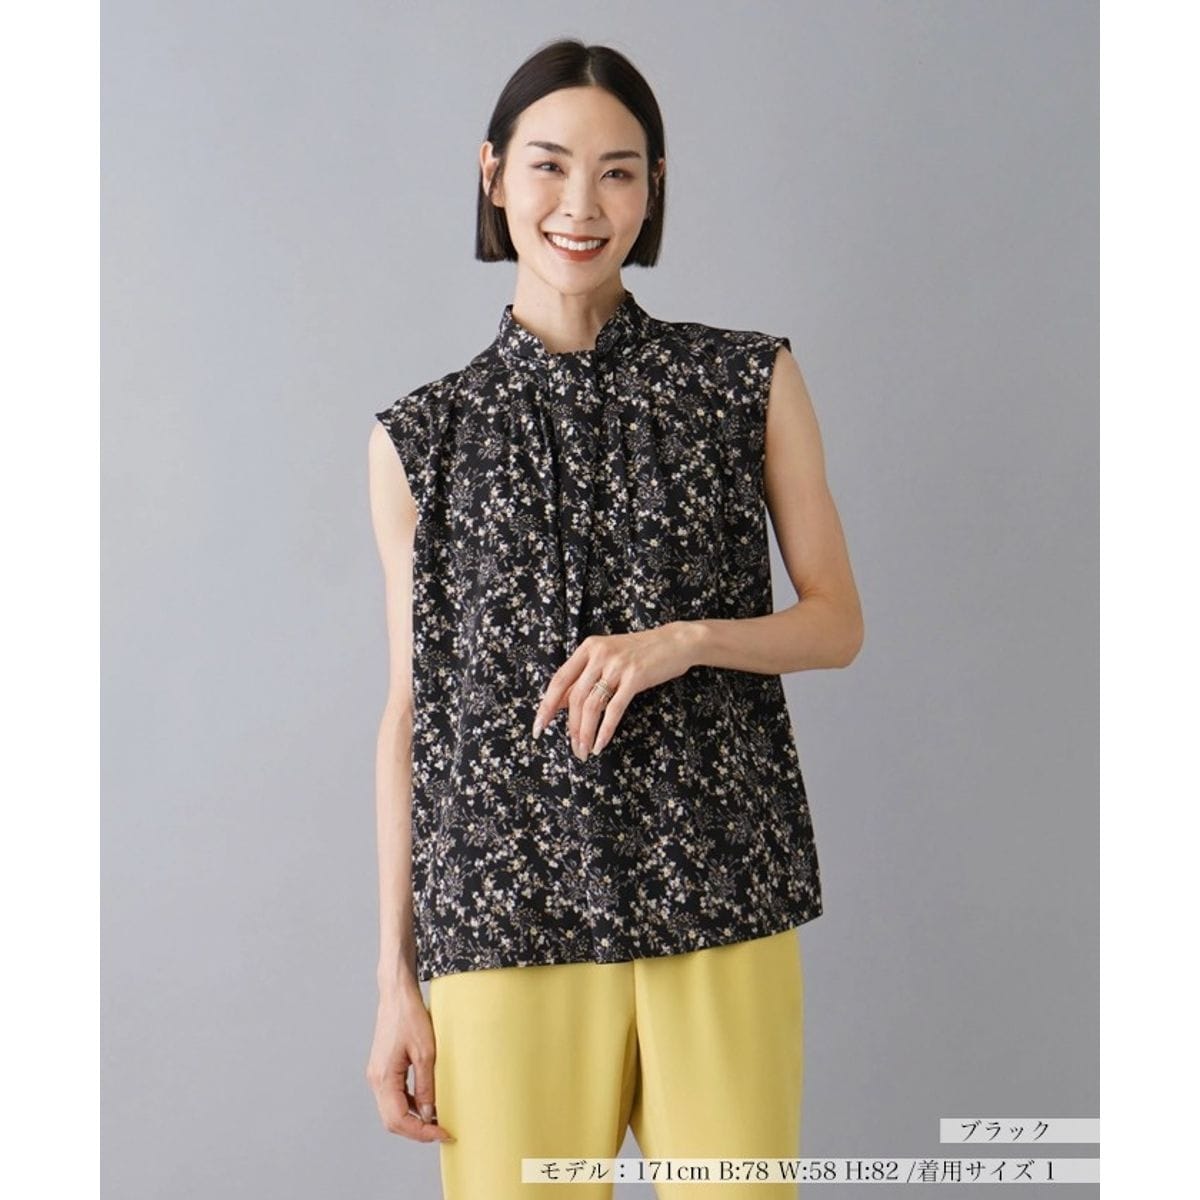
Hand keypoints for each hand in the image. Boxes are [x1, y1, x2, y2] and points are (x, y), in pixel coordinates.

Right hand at [365, 984, 454, 1143]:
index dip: (421, 1132)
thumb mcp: (426, 1053)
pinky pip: (393, 1097)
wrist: (397, 994)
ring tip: (436, 1120)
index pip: (399, 1120)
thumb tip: (429, 1114)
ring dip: (412, 1120)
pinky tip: (425, 1103)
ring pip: (392, 1111)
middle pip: (392, 1121)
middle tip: (441, 1131)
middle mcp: (376, 1080)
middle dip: (416, 1130)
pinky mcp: (382, 1069)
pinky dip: (408, 1106)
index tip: (442, 1133)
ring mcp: (377, 1075)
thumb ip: (426, 1087)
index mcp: (383, 1078)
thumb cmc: (409, 1016)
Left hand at [532, 622, 698, 759]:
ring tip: (585, 751)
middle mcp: (599, 654)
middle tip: (573, 749)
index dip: (546, 706)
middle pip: (575, 698)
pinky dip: (605, 730)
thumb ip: (584, 677)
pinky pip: (614, 709)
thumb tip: (558, 704)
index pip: (559, 680)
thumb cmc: (639, 653)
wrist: (675, 642)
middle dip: (571, 728)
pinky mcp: (635, 677)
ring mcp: (617, 665)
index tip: (538, 728)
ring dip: (586, 733)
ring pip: (592, 706)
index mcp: (588, 648)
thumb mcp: (607, 658)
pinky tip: (600, 744)